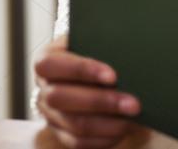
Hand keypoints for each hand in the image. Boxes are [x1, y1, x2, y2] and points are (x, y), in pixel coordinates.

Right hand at [34, 34, 142, 148]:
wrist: (94, 67)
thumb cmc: (98, 48)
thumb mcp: (96, 39)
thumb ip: (104, 42)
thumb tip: (129, 51)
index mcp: (47, 59)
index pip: (52, 64)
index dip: (81, 70)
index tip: (113, 76)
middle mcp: (43, 88)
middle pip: (61, 98)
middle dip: (101, 101)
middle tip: (133, 103)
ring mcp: (50, 114)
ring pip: (73, 124)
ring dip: (107, 123)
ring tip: (133, 118)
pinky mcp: (61, 133)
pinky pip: (78, 142)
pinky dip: (103, 138)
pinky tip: (123, 129)